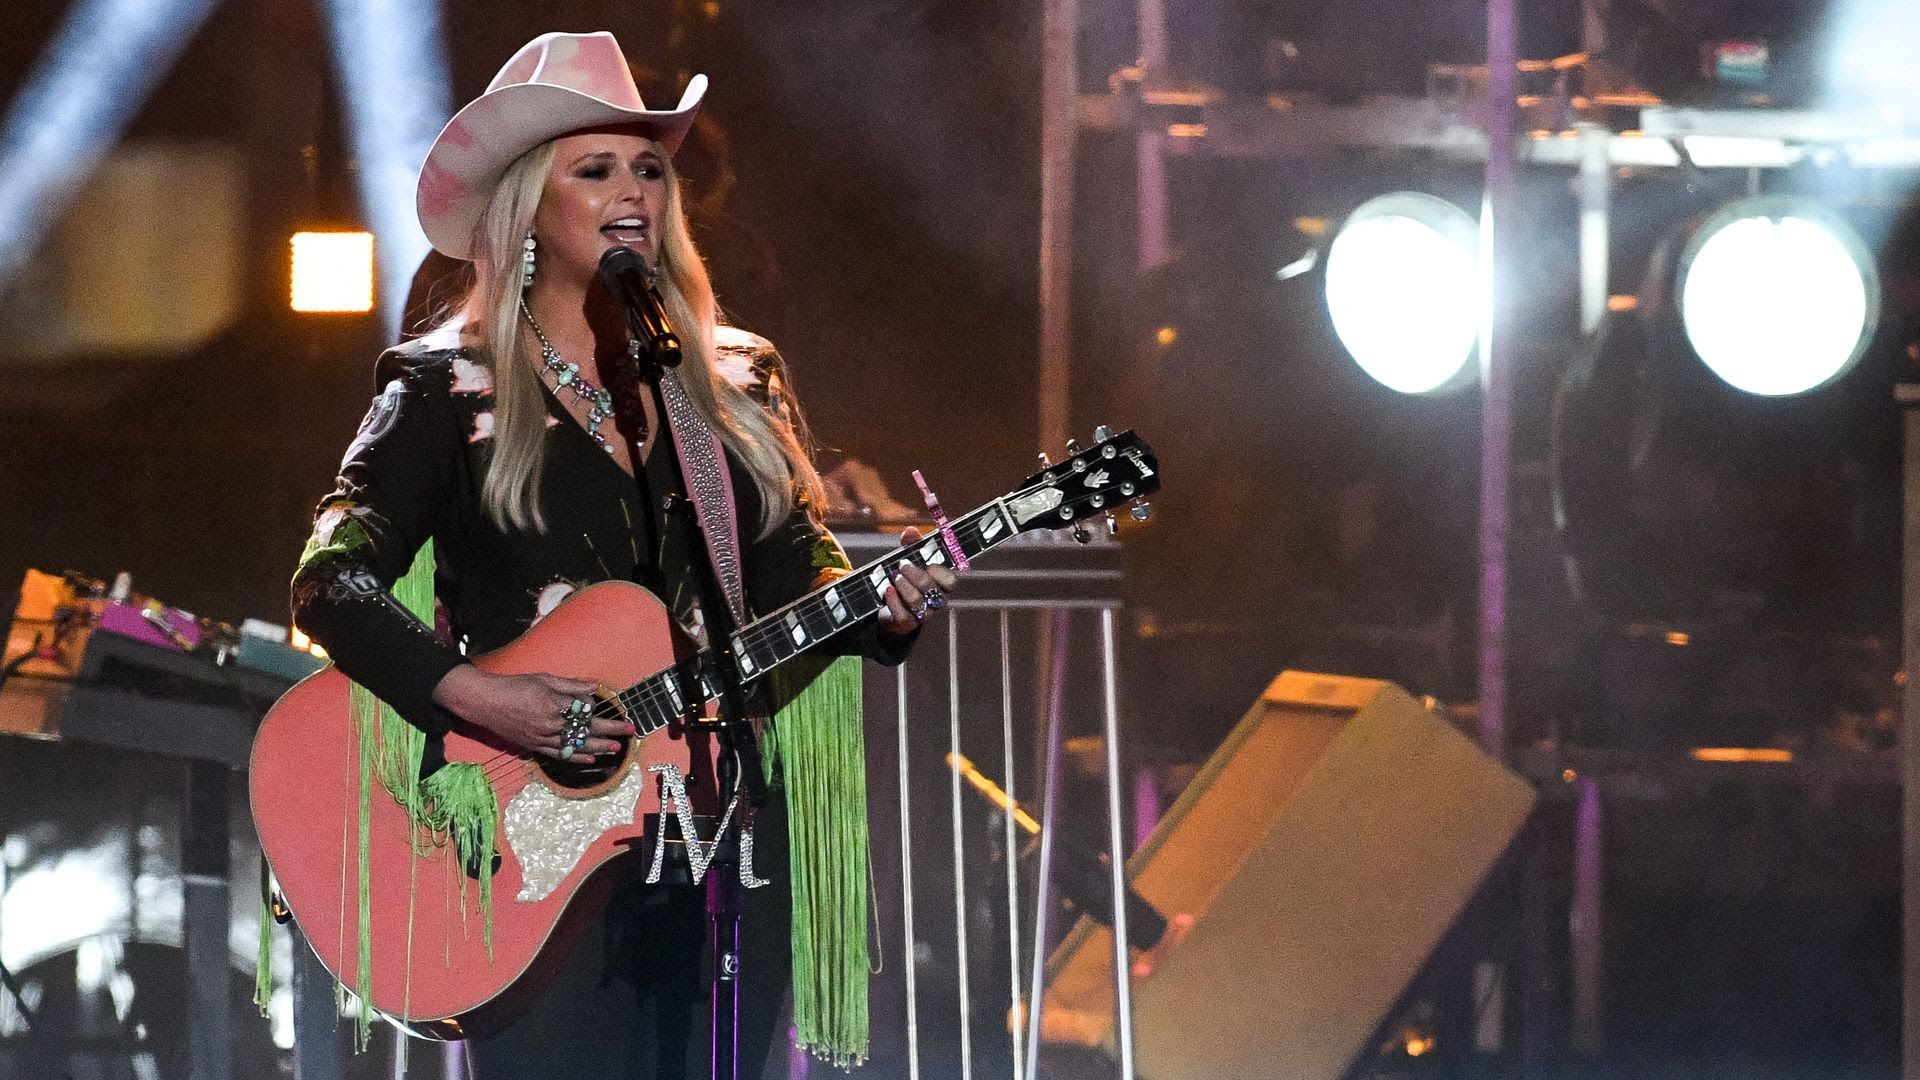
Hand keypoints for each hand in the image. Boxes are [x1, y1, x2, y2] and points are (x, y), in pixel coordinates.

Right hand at [431, 665, 631, 761]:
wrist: (486, 702)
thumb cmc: (515, 686)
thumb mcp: (544, 679)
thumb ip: (571, 685)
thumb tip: (594, 687)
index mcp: (553, 704)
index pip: (585, 709)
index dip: (597, 708)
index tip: (607, 707)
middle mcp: (550, 724)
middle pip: (586, 729)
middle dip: (610, 730)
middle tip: (630, 731)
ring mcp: (542, 737)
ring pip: (576, 745)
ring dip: (599, 747)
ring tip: (616, 749)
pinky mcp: (535, 746)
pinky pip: (560, 755)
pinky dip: (577, 757)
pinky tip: (592, 759)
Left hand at [877, 526, 960, 635]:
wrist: (890, 609)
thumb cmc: (906, 580)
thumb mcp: (909, 561)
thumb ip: (911, 546)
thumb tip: (910, 530)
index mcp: (942, 586)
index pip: (950, 581)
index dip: (938, 571)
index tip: (924, 562)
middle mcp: (935, 602)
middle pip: (931, 588)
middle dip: (915, 574)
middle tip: (902, 566)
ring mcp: (923, 615)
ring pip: (917, 601)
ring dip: (904, 587)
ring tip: (894, 578)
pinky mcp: (907, 624)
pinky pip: (903, 615)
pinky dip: (893, 601)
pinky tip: (887, 591)